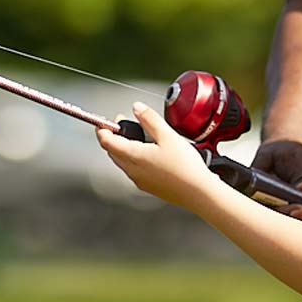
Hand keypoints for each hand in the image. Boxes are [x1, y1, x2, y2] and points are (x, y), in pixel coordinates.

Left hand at [96, 103, 224, 210]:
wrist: (199, 193)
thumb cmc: (185, 167)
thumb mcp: (168, 135)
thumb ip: (150, 119)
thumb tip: (137, 108)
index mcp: (133, 156)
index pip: (106, 141)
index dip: (102, 129)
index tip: (103, 121)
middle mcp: (132, 170)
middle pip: (112, 151)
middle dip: (113, 136)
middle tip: (122, 123)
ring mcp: (139, 180)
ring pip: (122, 161)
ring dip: (123, 147)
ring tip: (137, 135)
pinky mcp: (148, 186)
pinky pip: (133, 169)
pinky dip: (133, 158)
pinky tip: (148, 152)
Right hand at [250, 138, 301, 235]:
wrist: (292, 157)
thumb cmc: (285, 153)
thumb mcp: (288, 157)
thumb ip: (297, 174)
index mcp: (258, 196)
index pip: (269, 211)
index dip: (285, 213)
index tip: (301, 209)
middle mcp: (272, 211)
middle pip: (290, 224)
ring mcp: (290, 218)